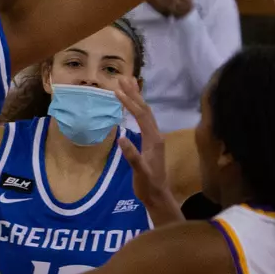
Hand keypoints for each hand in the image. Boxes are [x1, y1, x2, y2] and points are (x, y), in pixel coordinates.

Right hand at [114, 76, 180, 222]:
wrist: (158, 195)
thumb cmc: (148, 185)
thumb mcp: (140, 172)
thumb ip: (132, 156)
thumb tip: (122, 138)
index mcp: (154, 139)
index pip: (141, 116)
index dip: (130, 103)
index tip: (117, 91)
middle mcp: (156, 135)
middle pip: (145, 109)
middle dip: (134, 93)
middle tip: (122, 78)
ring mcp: (154, 138)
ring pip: (146, 113)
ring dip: (136, 98)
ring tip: (128, 84)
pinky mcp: (151, 142)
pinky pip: (144, 120)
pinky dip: (136, 109)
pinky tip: (132, 106)